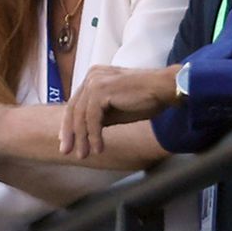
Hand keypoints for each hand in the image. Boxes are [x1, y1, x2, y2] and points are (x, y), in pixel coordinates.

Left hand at [59, 64, 179, 158]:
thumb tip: (84, 132)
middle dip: (70, 133)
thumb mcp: (116, 110)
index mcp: (94, 76)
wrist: (164, 88)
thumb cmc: (145, 98)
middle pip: (74, 109)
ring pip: (81, 115)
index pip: (76, 103)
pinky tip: (98, 148)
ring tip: (84, 154)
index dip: (69, 124)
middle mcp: (92, 76)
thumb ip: (100, 116)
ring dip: (82, 138)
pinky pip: (92, 118)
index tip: (67, 141)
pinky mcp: (101, 90)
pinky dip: (94, 135)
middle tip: (67, 152)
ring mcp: (95, 81)